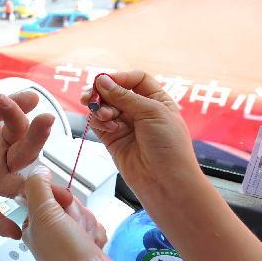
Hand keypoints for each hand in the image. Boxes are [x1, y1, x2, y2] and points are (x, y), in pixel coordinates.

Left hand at [0, 92, 53, 237]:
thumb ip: (8, 108)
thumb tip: (34, 98)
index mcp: (9, 142)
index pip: (21, 130)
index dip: (16, 115)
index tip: (4, 100)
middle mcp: (5, 163)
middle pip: (26, 156)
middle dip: (36, 139)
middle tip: (45, 122)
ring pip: (15, 184)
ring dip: (30, 186)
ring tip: (46, 184)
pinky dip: (0, 223)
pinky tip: (13, 232)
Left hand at [21, 168, 107, 260]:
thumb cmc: (66, 258)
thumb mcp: (44, 214)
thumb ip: (39, 187)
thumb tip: (39, 170)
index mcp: (32, 226)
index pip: (45, 192)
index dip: (59, 195)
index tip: (64, 204)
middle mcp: (48, 233)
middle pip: (67, 202)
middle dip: (77, 212)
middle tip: (74, 228)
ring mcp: (69, 241)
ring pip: (84, 213)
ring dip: (88, 223)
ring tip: (85, 241)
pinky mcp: (87, 247)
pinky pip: (96, 226)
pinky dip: (98, 234)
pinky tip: (93, 247)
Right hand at [82, 71, 201, 202]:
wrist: (165, 182)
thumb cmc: (169, 147)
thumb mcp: (151, 112)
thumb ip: (124, 96)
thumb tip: (102, 81)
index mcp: (157, 100)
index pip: (135, 80)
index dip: (120, 78)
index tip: (105, 81)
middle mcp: (141, 112)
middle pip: (116, 92)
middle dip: (104, 93)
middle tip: (92, 97)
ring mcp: (126, 126)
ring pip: (105, 107)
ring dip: (101, 108)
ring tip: (104, 116)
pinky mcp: (113, 140)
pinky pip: (100, 124)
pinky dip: (99, 122)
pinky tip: (108, 127)